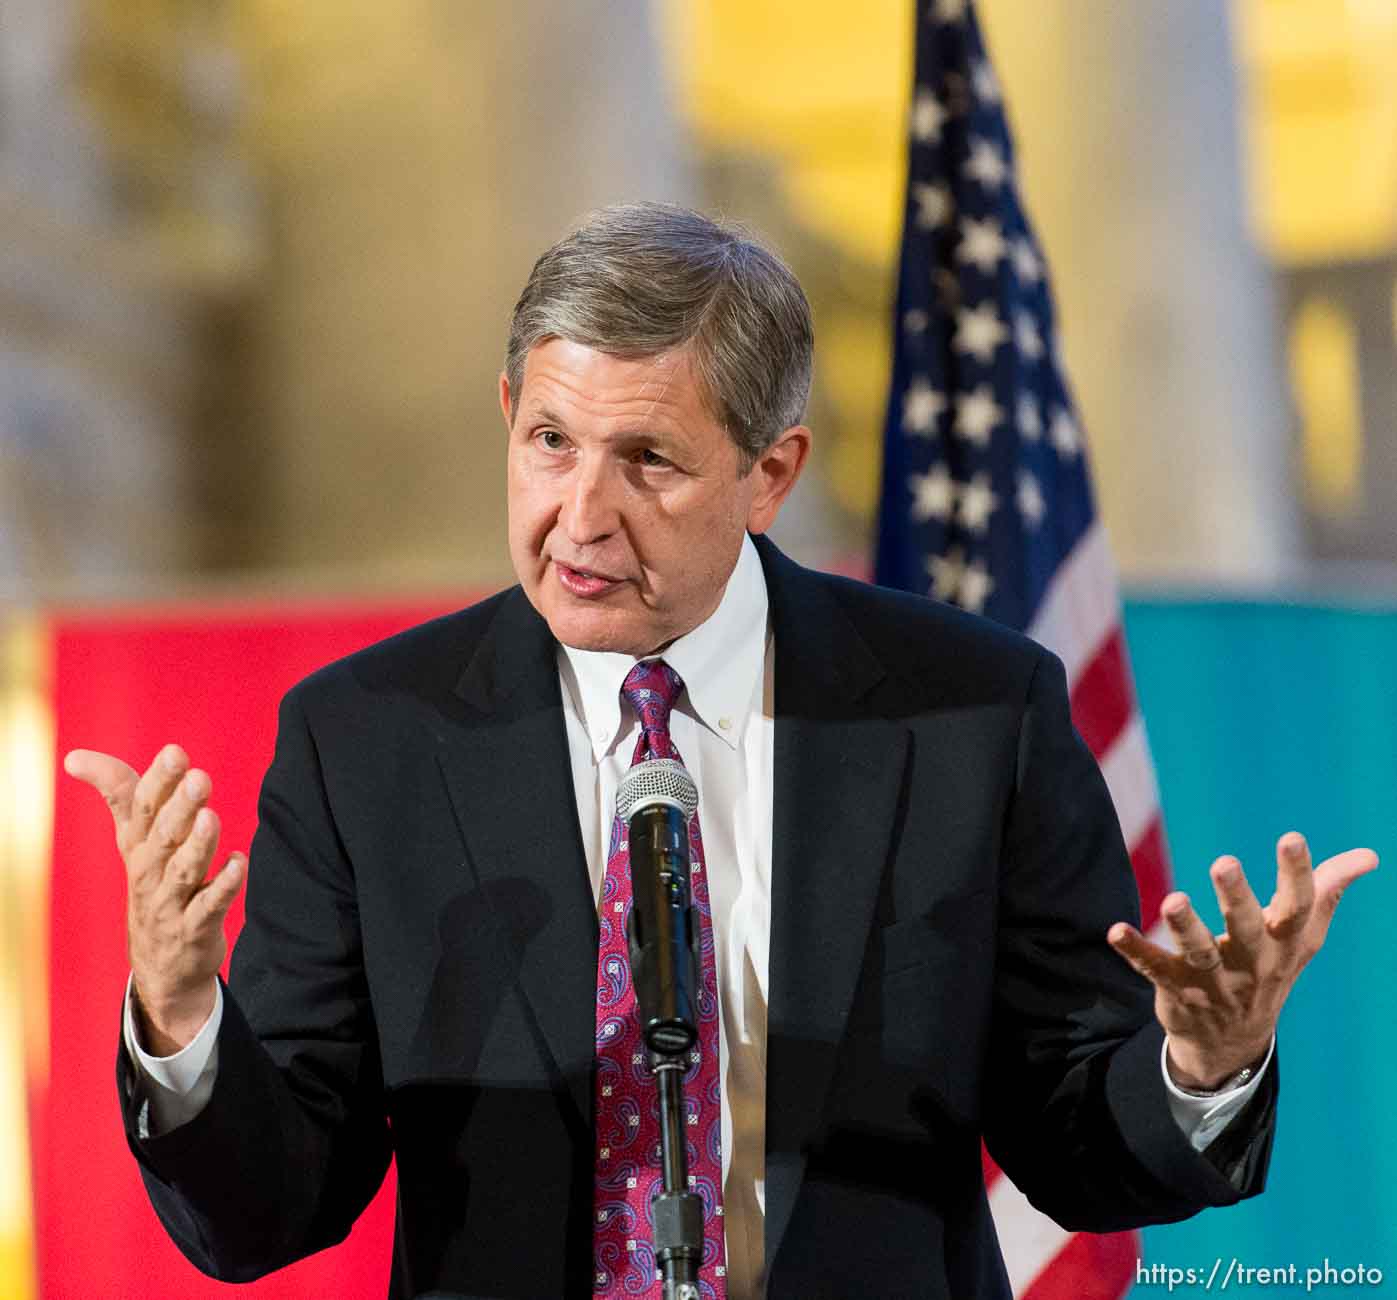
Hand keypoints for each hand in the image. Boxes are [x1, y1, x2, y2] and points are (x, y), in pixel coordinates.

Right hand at [65, 743, 245, 1055]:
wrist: (160, 963)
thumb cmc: (152, 884)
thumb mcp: (133, 840)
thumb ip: (119, 793)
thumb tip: (76, 756)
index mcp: (137, 845)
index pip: (143, 808)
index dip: (159, 780)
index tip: (175, 752)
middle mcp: (150, 871)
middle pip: (164, 835)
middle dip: (181, 807)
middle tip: (200, 778)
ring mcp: (171, 902)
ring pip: (184, 870)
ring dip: (199, 844)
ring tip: (211, 817)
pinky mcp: (195, 927)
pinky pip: (210, 906)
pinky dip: (224, 885)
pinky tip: (239, 863)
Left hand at [1107, 832, 1376, 1088]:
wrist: (1233, 1042)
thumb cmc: (1270, 969)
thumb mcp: (1302, 937)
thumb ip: (1327, 892)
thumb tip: (1368, 857)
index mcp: (1284, 943)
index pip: (1297, 908)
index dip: (1297, 874)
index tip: (1292, 838)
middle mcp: (1251, 961)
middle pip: (1246, 928)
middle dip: (1236, 897)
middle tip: (1223, 862)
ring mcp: (1214, 979)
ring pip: (1199, 951)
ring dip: (1184, 926)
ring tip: (1173, 899)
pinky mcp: (1178, 989)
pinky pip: (1154, 969)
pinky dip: (1135, 950)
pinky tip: (1116, 930)